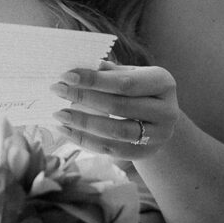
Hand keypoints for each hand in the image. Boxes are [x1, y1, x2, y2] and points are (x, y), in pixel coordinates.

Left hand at [51, 60, 178, 157]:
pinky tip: (67, 131)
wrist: (159, 118)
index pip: (125, 83)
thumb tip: (75, 69)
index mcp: (163, 82)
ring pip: (116, 132)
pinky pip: (112, 150)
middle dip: (84, 98)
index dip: (94, 80)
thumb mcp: (130, 74)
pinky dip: (86, 141)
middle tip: (56, 90)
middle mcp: (167, 110)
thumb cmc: (138, 88)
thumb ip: (108, 71)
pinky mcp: (146, 154)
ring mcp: (158, 136)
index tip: (66, 75)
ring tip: (59, 114)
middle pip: (119, 107)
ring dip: (83, 123)